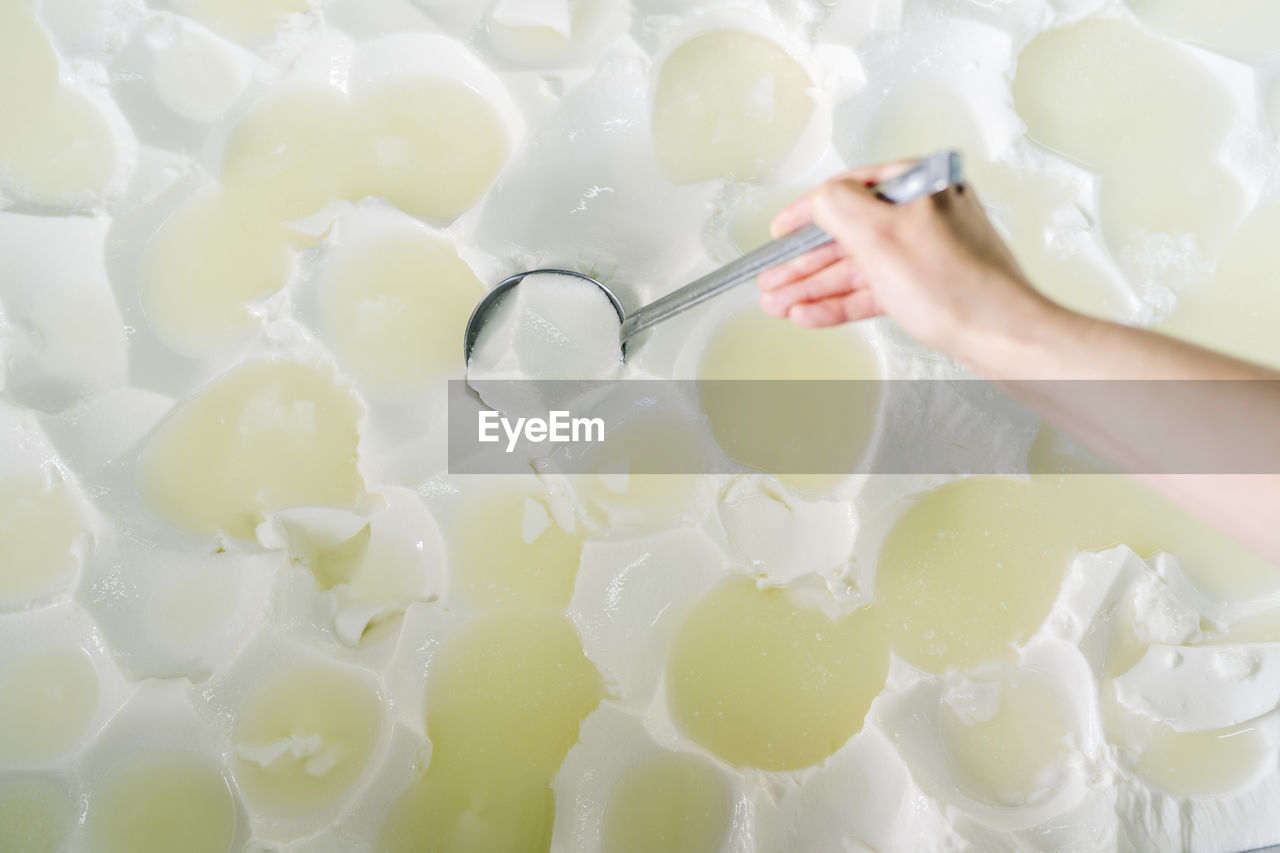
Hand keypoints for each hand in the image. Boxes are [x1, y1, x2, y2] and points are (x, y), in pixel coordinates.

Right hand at [757, 160, 1051, 356]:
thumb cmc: (958, 288)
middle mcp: (925, 211)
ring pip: (858, 266)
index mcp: (918, 184)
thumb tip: (820, 199)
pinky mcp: (930, 284)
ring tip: (782, 303)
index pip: (846, 190)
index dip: (804, 214)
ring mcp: (928, 250)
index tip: (780, 230)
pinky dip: (842, 302)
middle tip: (772, 279)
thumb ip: (840, 205)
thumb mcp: (881, 234)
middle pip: (848, 233)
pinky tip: (814, 313)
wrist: (1002, 336)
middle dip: (804, 263)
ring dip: (815, 287)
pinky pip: (875, 288)